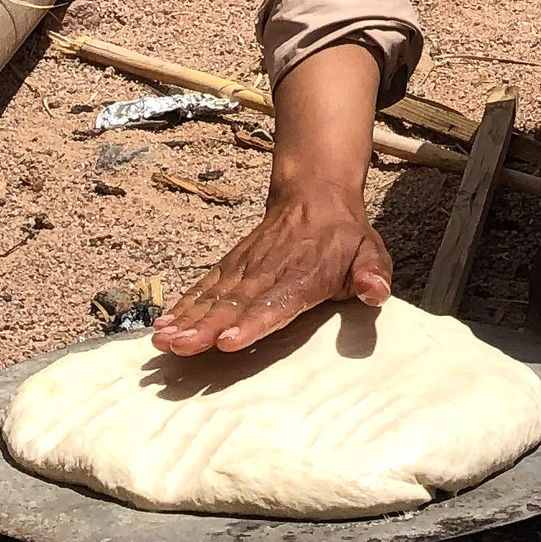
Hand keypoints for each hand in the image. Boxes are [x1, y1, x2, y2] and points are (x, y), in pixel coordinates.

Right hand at [151, 186, 392, 356]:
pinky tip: (164, 326)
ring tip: (164, 341)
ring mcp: (247, 266)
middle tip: (181, 347)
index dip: (254, 322)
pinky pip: (206, 286)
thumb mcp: (370, 251)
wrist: (315, 194)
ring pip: (214, 294)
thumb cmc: (344, 237)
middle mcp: (270, 270)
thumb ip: (372, 274)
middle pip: (235, 302)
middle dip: (206, 326)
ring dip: (188, 318)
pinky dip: (184, 305)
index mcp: (305, 274)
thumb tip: (376, 292)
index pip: (278, 301)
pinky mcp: (233, 265)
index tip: (229, 340)